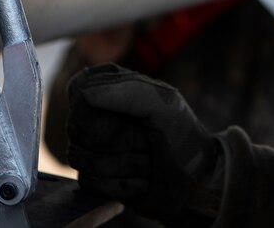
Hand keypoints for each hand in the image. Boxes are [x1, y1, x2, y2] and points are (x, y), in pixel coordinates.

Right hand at [67, 64, 223, 225]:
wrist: (196, 183)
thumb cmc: (183, 137)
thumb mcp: (164, 105)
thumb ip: (127, 91)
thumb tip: (84, 95)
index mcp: (113, 87)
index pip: (80, 90)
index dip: (97, 108)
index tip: (130, 118)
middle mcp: (99, 114)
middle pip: (78, 127)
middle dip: (120, 141)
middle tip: (147, 143)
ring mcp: (95, 147)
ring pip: (81, 158)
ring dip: (125, 166)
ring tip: (147, 162)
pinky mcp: (95, 177)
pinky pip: (89, 182)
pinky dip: (122, 186)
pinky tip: (140, 182)